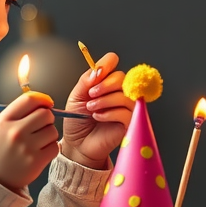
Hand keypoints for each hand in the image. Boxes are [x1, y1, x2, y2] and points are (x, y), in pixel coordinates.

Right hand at [0, 91, 58, 191]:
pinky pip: (55, 147)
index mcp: (4, 121)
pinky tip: (40, 152)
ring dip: (49, 134)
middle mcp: (15, 132)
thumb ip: (18, 111)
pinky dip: (50, 148)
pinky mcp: (36, 161)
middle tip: (41, 125)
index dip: (42, 99)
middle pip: (45, 114)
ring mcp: (26, 148)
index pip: (29, 99)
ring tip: (38, 141)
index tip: (47, 103)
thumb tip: (43, 101)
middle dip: (47, 118)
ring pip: (53, 131)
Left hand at [60, 52, 133, 168]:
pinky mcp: (129, 123)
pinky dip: (110, 113)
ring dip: (106, 100)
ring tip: (92, 109)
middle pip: (122, 77)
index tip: (96, 74)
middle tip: (91, 94)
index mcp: (105, 82)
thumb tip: (98, 69)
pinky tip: (99, 117)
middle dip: (105, 84)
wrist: (77, 143)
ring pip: (125, 95)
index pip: (113, 63)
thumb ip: (86, 81)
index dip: (106, 65)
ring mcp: (125, 107)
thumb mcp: (76, 96)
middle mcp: (118, 92)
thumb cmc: (77, 120)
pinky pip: (126, 112)